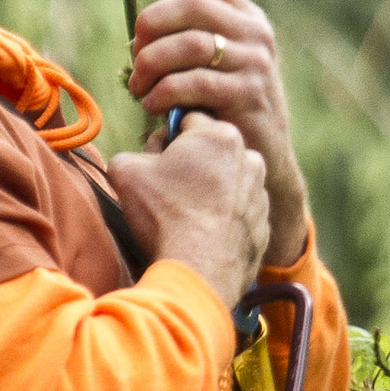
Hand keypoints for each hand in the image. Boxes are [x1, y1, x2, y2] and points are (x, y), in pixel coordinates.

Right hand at [107, 112, 268, 314]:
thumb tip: (138, 161)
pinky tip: (203, 234)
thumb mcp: (125, 172)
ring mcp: (261, 193)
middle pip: (211, 151)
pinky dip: (223, 219)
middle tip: (169, 191)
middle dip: (191, 165)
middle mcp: (250, 157)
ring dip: (210, 191)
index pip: (187, 121)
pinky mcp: (264, 224)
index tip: (156, 161)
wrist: (198, 269)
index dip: (167, 140)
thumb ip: (131, 154)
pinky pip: (239, 213)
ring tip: (187, 216)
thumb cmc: (164, 215)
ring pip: (228, 182)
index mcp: (220, 135)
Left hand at [128, 0, 309, 266]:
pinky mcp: (248, 96)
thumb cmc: (225, 112)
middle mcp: (256, 34)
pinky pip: (193, 83)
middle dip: (150, 28)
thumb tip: (142, 29)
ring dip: (151, 64)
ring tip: (140, 89)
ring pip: (188, 43)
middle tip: (135, 61)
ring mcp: (256, 63)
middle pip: (191, 4)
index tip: (150, 33)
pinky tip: (155, 108)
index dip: (167, 0)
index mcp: (248, 19)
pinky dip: (163, 93)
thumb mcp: (216, 68)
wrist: (263, 160)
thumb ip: (189, 41)